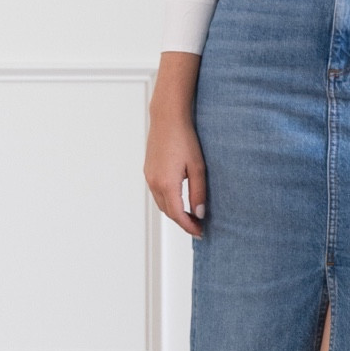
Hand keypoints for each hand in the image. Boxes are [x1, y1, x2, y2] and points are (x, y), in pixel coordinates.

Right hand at [145, 53, 207, 238]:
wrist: (167, 118)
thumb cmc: (185, 138)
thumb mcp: (198, 167)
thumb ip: (199, 193)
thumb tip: (199, 213)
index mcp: (166, 184)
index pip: (177, 215)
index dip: (189, 226)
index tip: (201, 232)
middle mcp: (154, 182)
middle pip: (168, 212)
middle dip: (182, 222)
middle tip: (198, 227)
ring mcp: (149, 177)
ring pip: (162, 203)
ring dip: (174, 213)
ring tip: (191, 216)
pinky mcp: (148, 171)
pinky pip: (157, 193)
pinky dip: (168, 202)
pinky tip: (180, 201)